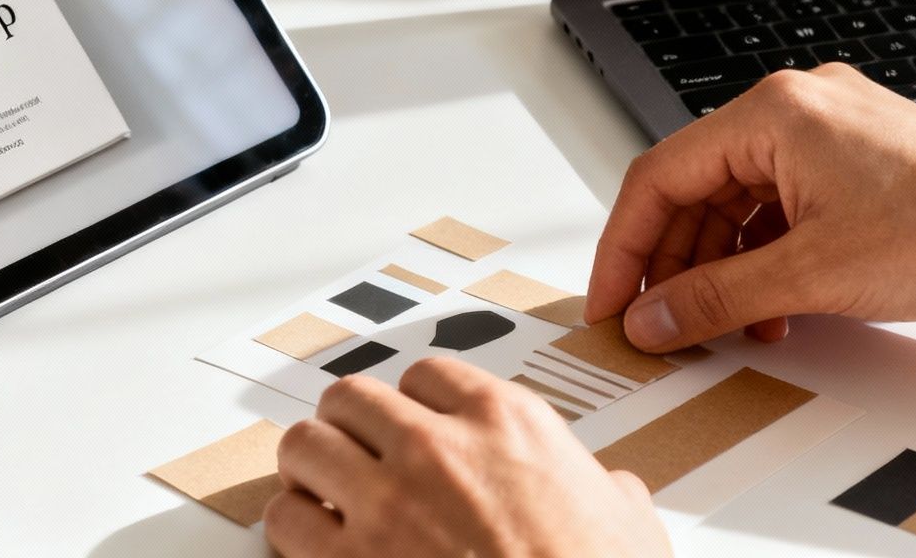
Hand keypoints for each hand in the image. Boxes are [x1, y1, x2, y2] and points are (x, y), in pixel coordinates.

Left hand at [268, 357, 670, 557]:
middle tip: (354, 450)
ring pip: (305, 445)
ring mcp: (389, 504)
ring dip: (308, 468)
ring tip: (319, 488)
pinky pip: (286, 520)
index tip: (413, 422)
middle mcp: (439, 448)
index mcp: (506, 423)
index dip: (415, 403)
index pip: (427, 374)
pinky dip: (291, 527)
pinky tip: (308, 541)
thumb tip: (611, 494)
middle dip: (348, 426)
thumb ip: (606, 492)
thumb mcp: (630, 524)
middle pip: (352, 397)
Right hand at [586, 65, 915, 350]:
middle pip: (698, 189)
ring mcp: (831, 133)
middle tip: (660, 323)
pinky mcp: (859, 163)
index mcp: (774, 112)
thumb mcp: (810, 275)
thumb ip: (716, 297)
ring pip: (740, 203)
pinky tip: (772, 307)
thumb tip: (655, 317)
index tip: (613, 299)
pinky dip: (767, 256)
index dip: (625, 245)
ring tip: (721, 326)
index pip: (661, 175)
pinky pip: (784, 207)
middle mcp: (798, 109)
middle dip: (675, 262)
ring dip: (722, 266)